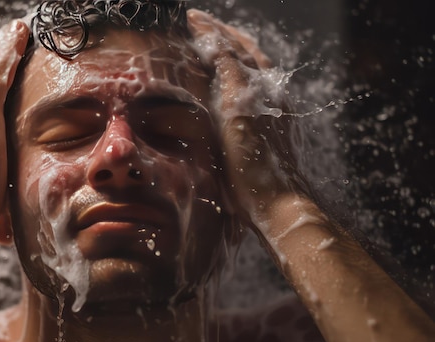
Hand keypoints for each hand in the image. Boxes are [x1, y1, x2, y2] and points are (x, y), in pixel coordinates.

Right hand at [187, 10, 302, 227]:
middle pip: (247, 54)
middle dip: (224, 37)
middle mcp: (270, 92)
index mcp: (263, 83)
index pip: (235, 45)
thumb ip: (229, 70)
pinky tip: (222, 88)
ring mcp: (269, 110)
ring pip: (248, 72)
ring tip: (211, 48)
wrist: (274, 199)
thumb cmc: (254, 157)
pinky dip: (232, 79)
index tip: (191, 16)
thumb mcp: (237, 107)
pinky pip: (246, 93)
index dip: (213, 30)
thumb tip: (216, 41)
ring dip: (230, 55)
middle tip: (201, 26)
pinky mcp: (266, 129)